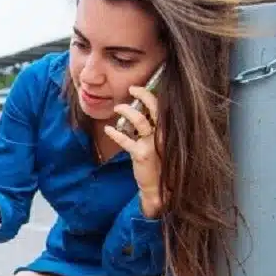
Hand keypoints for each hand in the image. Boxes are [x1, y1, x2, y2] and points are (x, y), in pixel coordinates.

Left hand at [103, 85, 162, 216]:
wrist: (160, 187)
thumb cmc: (158, 163)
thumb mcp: (158, 143)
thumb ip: (152, 128)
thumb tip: (139, 112)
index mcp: (168, 130)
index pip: (162, 107)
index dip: (150, 95)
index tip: (137, 88)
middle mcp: (163, 134)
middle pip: (155, 108)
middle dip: (143, 95)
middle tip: (131, 89)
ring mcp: (153, 144)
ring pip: (141, 121)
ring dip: (127, 112)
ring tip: (117, 108)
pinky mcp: (142, 155)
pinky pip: (126, 140)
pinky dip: (115, 133)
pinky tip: (108, 129)